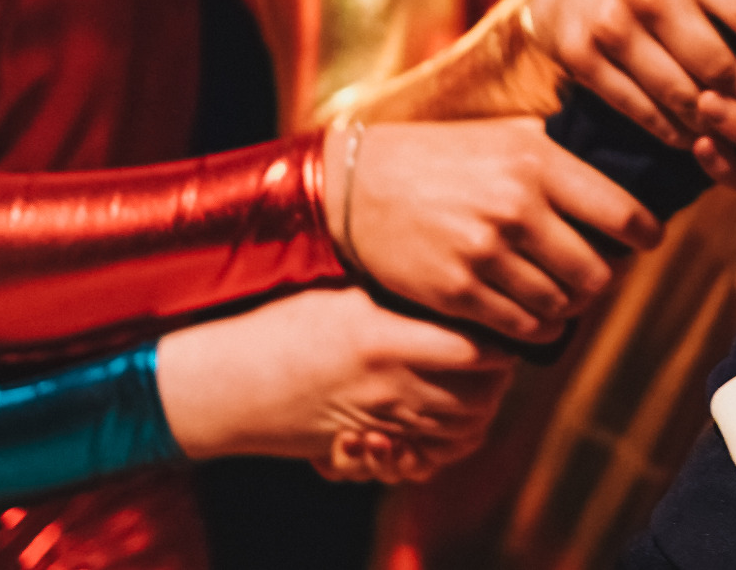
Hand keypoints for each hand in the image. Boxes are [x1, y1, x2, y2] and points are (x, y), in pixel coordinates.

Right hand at [155, 287, 508, 482]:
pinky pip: (429, 454)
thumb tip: (456, 281)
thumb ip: (400, 295)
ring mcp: (376, 420)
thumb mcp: (342, 294)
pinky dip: (451, 442)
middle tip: (505, 355)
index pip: (474, 348)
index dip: (503, 340)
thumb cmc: (279, 324)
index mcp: (383, 336)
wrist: (224, 382)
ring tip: (484, 385)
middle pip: (477, 396)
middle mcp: (385, 384)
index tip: (511, 322)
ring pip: (459, 429)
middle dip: (500, 380)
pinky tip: (452, 419)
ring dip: (480, 411)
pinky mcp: (366, 445)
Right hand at [323, 118, 660, 342]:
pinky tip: (532, 311)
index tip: (646, 239)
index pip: (624, 214)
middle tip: (597, 271)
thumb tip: (627, 172)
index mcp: (539, 161)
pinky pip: (522, 329)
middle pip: (599, 273)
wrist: (359, 185)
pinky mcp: (458, 292)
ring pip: (563, 307)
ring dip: (569, 305)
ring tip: (561, 290)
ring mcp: (487, 254)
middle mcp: (518, 207)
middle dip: (605, 278)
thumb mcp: (507, 134)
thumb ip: (563, 153)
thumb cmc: (444, 156)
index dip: (645, 235)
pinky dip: (536, 327)